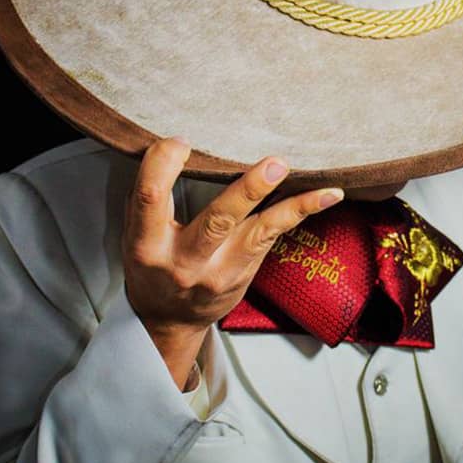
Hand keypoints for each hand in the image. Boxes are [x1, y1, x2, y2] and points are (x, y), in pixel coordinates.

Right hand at [121, 136, 344, 335]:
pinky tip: (327, 196)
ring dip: (292, 207)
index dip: (163, 165)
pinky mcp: (243, 273)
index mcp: (146, 245)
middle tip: (275, 164)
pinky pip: (273, 237)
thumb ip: (150, 199)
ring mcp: (218, 272)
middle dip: (248, 191)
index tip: (179, 142)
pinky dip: (300, 212)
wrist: (168, 320)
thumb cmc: (151, 264)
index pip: (151, 198)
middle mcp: (184, 262)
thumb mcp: (135, 233)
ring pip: (259, 234)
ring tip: (321, 187)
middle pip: (217, 221)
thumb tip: (170, 147)